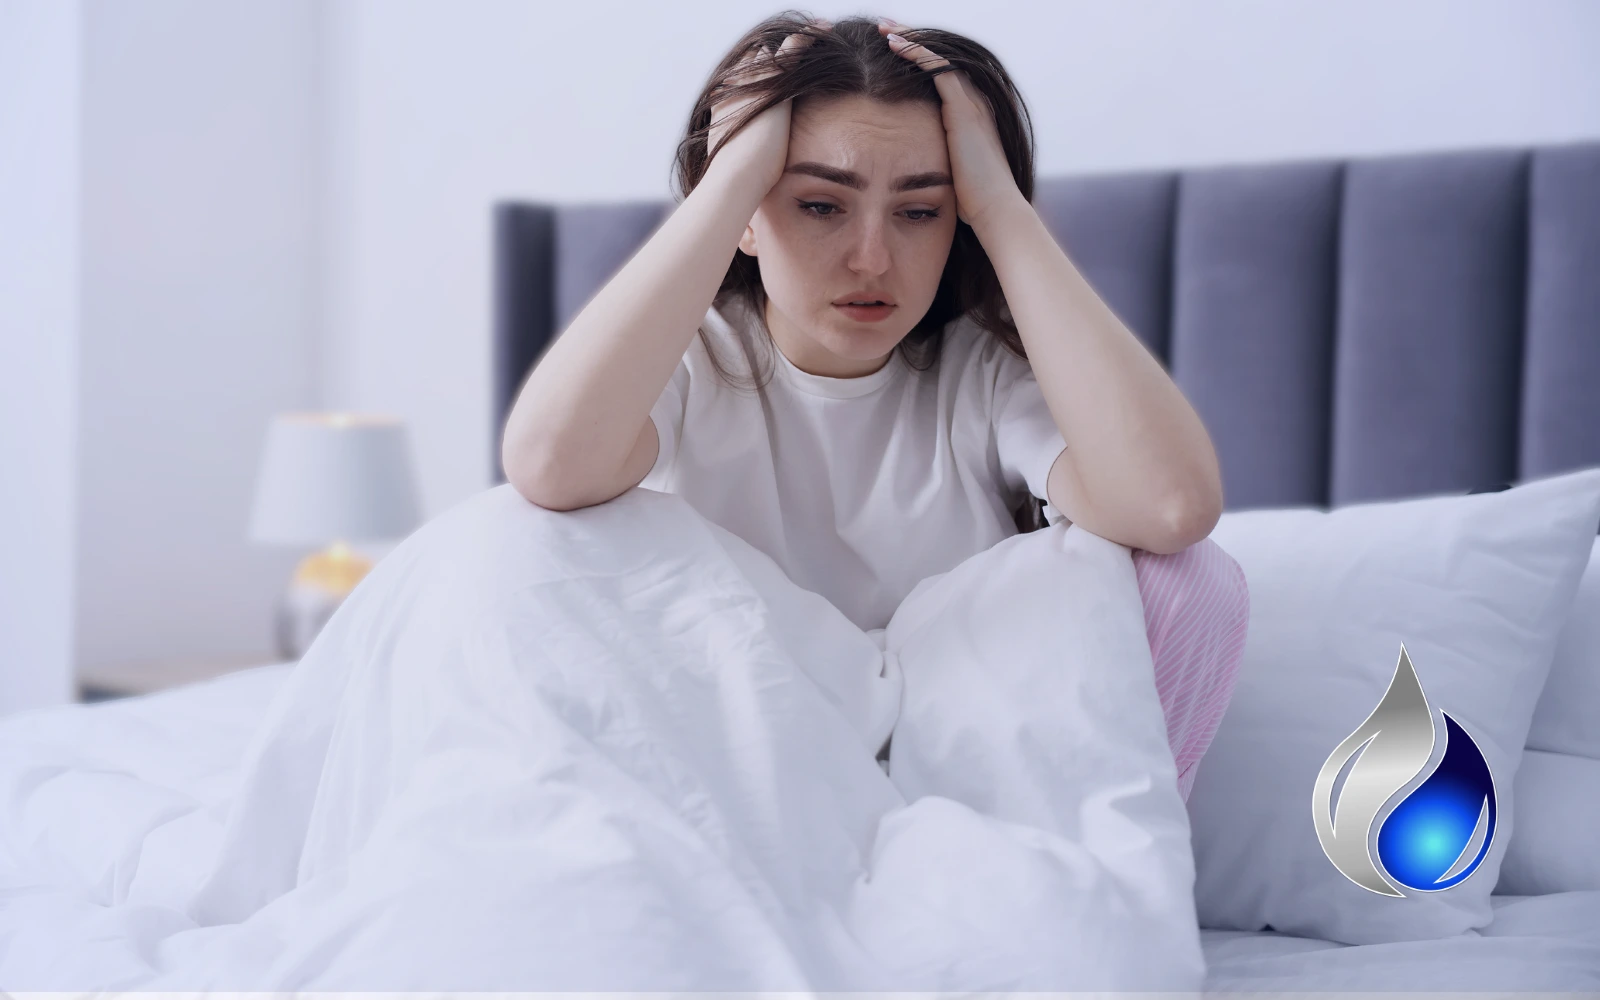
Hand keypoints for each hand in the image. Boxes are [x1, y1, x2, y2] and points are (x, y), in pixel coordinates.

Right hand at [706, 21, 828, 196]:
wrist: (735, 176)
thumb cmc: (735, 182)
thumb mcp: (735, 166)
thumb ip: (742, 158)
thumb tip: (743, 174)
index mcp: (722, 104)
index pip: (742, 78)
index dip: (758, 74)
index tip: (774, 74)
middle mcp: (735, 85)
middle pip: (756, 58)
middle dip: (775, 58)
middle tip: (796, 51)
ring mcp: (752, 80)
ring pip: (776, 50)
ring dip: (797, 42)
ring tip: (819, 31)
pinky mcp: (774, 79)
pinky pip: (795, 46)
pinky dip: (811, 36)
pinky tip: (826, 30)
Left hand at [877, 17, 1020, 229]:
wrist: (994, 210)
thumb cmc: (972, 201)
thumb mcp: (952, 172)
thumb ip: (938, 159)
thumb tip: (916, 168)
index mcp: (971, 114)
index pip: (942, 74)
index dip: (917, 58)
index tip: (891, 50)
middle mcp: (974, 101)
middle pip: (940, 58)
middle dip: (912, 40)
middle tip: (885, 28)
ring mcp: (971, 102)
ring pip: (938, 56)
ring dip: (910, 40)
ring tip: (884, 28)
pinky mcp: (963, 109)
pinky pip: (938, 68)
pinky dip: (915, 52)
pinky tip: (893, 44)